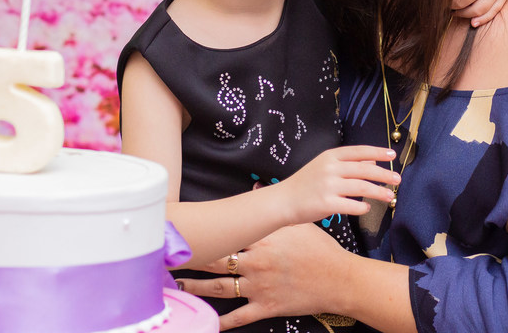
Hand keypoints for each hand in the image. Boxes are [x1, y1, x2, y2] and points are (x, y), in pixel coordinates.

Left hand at [180, 224, 347, 327]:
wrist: (338, 279)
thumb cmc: (320, 250)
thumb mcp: (298, 224)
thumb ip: (274, 209)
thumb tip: (258, 187)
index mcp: (262, 239)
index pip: (226, 234)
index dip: (205, 233)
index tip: (186, 230)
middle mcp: (256, 262)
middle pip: (216, 259)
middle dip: (192, 259)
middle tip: (169, 257)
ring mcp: (259, 285)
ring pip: (219, 288)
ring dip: (196, 287)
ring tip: (177, 285)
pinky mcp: (266, 306)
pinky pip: (239, 316)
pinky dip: (222, 322)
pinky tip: (206, 324)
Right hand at [279, 145, 397, 225]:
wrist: (283, 200)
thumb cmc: (306, 183)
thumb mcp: (325, 167)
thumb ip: (347, 164)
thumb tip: (373, 162)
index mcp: (330, 156)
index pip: (358, 152)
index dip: (377, 152)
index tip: (392, 155)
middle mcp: (330, 168)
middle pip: (364, 170)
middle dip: (384, 175)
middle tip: (398, 180)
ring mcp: (328, 186)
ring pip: (361, 188)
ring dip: (378, 192)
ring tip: (390, 196)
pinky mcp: (327, 204)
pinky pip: (352, 206)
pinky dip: (362, 207)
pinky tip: (366, 208)